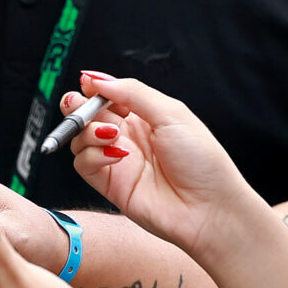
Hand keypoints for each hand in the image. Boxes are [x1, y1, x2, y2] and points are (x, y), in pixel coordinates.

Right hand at [69, 73, 269, 258]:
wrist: (208, 207)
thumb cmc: (202, 161)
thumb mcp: (171, 114)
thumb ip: (133, 93)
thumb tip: (99, 80)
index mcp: (145, 116)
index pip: (108, 95)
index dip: (94, 88)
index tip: (89, 84)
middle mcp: (128, 136)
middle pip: (87, 114)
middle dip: (78, 106)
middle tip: (82, 106)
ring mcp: (116, 159)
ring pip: (80, 137)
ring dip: (88, 130)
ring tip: (112, 135)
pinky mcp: (108, 183)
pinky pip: (83, 162)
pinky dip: (92, 154)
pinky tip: (116, 156)